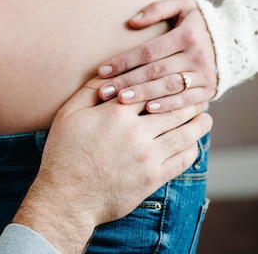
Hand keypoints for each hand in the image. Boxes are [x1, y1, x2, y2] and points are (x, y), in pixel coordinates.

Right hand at [12, 77, 211, 253]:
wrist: (67, 195)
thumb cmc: (64, 152)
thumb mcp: (68, 114)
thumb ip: (88, 91)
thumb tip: (107, 74)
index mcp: (115, 113)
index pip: (147, 88)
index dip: (162, 81)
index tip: (174, 77)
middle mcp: (135, 132)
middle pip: (172, 109)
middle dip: (188, 100)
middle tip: (199, 95)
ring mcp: (147, 155)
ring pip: (183, 133)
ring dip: (198, 123)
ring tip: (205, 117)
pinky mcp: (153, 177)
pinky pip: (182, 159)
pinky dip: (192, 148)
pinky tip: (193, 143)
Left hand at [97, 0, 216, 112]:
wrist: (232, 40)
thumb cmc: (196, 23)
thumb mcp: (182, 5)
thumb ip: (157, 9)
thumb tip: (132, 22)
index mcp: (187, 36)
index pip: (148, 51)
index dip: (123, 61)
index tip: (101, 70)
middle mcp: (197, 56)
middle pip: (154, 71)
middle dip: (126, 82)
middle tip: (103, 91)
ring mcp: (204, 75)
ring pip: (167, 87)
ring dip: (142, 95)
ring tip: (119, 100)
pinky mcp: (209, 90)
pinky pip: (186, 101)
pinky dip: (167, 106)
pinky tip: (148, 110)